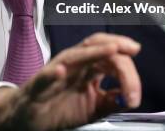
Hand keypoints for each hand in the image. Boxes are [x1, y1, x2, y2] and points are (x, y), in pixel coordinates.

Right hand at [0, 33, 140, 130]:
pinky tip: (61, 71)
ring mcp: (55, 72)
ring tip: (112, 48)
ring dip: (93, 52)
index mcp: (87, 67)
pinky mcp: (38, 86)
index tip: (135, 94)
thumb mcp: (94, 107)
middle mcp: (73, 64)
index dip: (128, 69)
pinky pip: (45, 78)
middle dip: (117, 49)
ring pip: (74, 56)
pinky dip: (52, 74)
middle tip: (133, 53)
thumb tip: (130, 97)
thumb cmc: (60, 108)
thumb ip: (111, 100)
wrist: (30, 118)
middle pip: (96, 46)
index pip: (110, 56)